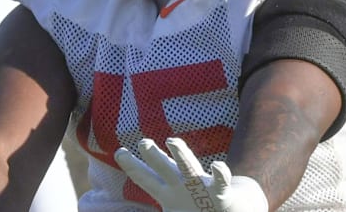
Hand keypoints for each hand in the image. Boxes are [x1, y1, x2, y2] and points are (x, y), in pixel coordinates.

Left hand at [114, 137, 267, 211]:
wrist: (226, 210)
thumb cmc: (195, 211)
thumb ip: (163, 210)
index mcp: (167, 191)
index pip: (145, 177)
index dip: (131, 165)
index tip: (119, 152)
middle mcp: (182, 183)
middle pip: (164, 168)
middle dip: (154, 156)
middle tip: (143, 142)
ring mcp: (200, 185)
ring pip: (190, 167)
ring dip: (181, 155)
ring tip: (173, 141)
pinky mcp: (220, 193)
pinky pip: (220, 182)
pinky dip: (220, 174)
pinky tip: (218, 166)